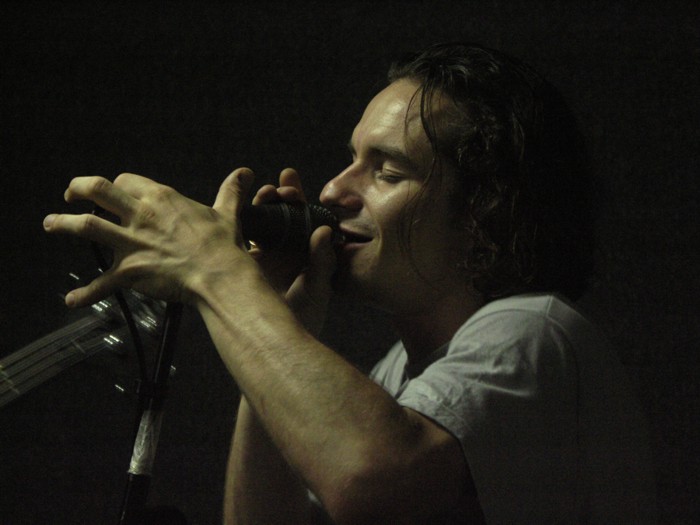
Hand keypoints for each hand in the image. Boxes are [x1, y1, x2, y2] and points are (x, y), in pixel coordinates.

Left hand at [43, 169, 255, 306]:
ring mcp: (132, 243)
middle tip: (70, 194)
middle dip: (78, 189)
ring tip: (51, 224)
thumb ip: (230, 191)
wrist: (219, 276)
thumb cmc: (222, 246)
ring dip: (63, 224)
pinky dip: (85, 293)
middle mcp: (140, 215)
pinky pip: (101, 284)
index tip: (115, 191)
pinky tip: (72, 300)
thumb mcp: (227, 213)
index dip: (118, 185)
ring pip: (86, 227)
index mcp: (161, 198)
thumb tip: (244, 174)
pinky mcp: (130, 271)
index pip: (127, 181)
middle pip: (97, 191)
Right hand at [250, 168, 336, 334]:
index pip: (305, 221)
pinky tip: (244, 207)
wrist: (273, 346)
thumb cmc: (302, 320)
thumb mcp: (318, 289)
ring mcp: (262, 258)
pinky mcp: (241, 265)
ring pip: (262, 223)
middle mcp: (284, 253)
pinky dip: (241, 220)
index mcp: (304, 255)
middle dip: (282, 197)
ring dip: (264, 205)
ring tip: (267, 193)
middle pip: (282, 217)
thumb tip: (322, 231)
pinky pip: (240, 237)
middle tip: (283, 187)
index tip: (303, 187)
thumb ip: (321, 261)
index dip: (302, 202)